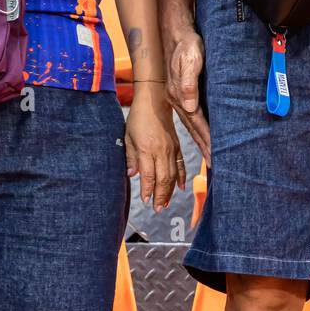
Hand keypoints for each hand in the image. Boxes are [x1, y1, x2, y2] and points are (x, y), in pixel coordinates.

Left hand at [124, 82, 183, 211]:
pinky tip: (180, 188)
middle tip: (158, 209)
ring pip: (173, 175)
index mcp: (147, 149)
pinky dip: (181, 178)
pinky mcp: (177, 146)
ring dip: (170, 191)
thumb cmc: (138, 118)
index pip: (149, 175)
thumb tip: (131, 175)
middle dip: (161, 196)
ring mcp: (171, 149)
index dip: (148, 190)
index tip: (145, 200)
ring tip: (166, 203)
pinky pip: (181, 165)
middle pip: (163, 179)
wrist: (155, 101)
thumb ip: (130, 157)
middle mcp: (161, 151)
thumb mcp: (128, 137)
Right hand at [163, 12, 210, 164]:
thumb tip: (189, 106)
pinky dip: (200, 129)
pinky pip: (193, 117)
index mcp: (180, 95)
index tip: (214, 156)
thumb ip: (188, 81)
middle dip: (204, 147)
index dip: (206, 140)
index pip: (196, 123)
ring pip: (193, 125)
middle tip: (214, 165)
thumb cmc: (187, 44)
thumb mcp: (190, 58)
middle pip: (193, 129)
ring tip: (210, 157)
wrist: (177, 32)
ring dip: (201, 141)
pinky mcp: (183, 93)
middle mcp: (178, 100)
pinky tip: (205, 134)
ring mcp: (179, 98)